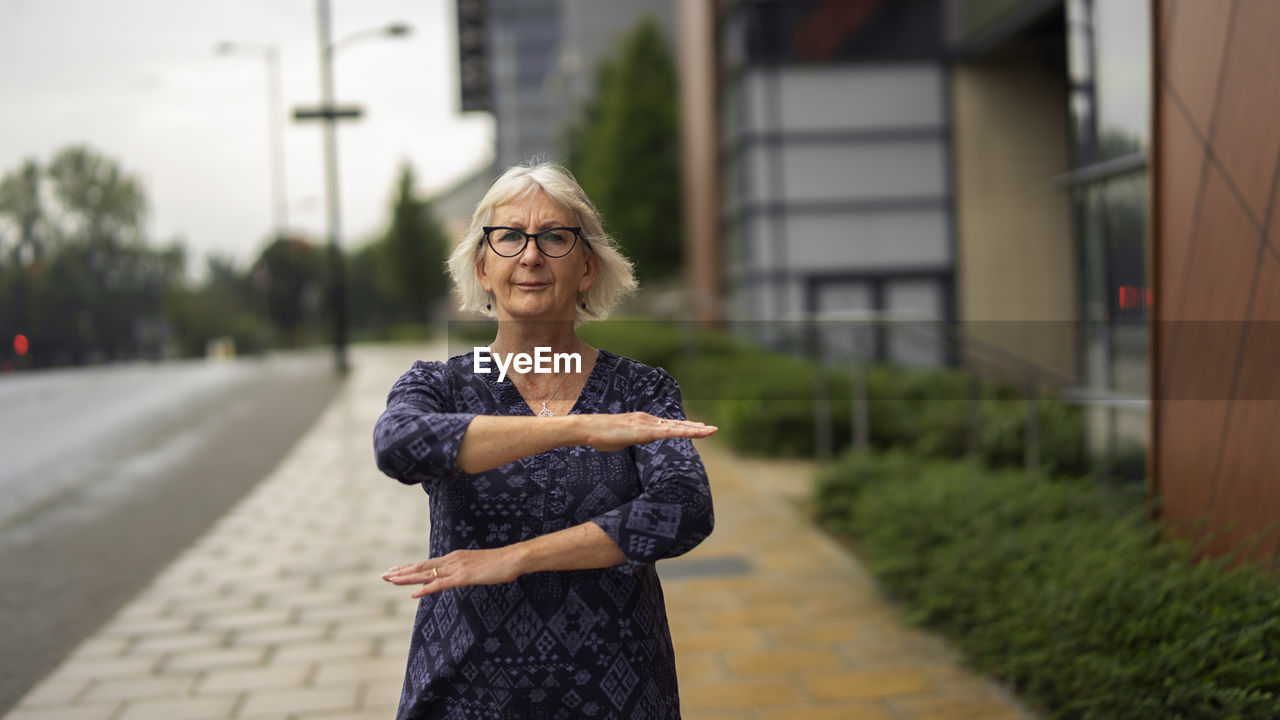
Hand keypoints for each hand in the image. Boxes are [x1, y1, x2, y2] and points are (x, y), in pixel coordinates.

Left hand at [381, 547, 525, 598]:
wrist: (513, 558)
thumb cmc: (500, 563)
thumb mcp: (479, 567)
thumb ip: (467, 570)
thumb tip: (462, 575)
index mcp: (455, 558)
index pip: (427, 563)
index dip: (410, 568)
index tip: (395, 570)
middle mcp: (452, 560)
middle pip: (422, 567)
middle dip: (401, 572)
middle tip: (384, 575)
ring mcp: (456, 568)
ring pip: (426, 574)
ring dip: (407, 578)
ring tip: (391, 580)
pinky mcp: (463, 577)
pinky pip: (440, 584)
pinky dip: (425, 588)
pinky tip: (413, 593)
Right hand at [581, 412, 716, 452]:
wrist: (588, 428)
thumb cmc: (601, 435)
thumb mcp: (623, 438)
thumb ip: (633, 438)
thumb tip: (639, 441)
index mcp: (644, 421)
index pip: (669, 425)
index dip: (686, 427)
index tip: (700, 429)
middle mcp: (647, 420)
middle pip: (676, 425)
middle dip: (695, 428)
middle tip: (713, 430)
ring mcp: (645, 424)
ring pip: (675, 428)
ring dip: (693, 430)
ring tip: (710, 431)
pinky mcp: (642, 432)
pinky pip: (664, 433)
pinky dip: (679, 433)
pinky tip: (690, 434)